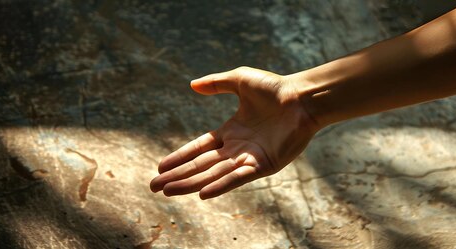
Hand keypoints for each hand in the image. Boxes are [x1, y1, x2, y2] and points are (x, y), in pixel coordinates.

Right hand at [150, 67, 318, 198]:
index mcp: (231, 131)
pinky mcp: (262, 164)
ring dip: (190, 184)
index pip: (198, 147)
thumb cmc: (275, 88)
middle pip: (201, 165)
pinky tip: (202, 193)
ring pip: (214, 174)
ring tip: (168, 191)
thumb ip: (216, 83)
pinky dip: (220, 185)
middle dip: (177, 176)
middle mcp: (237, 148)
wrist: (302, 98)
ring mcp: (248, 158)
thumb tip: (191, 85)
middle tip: (154, 186)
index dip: (179, 157)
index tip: (160, 166)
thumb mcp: (239, 81)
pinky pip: (237, 178)